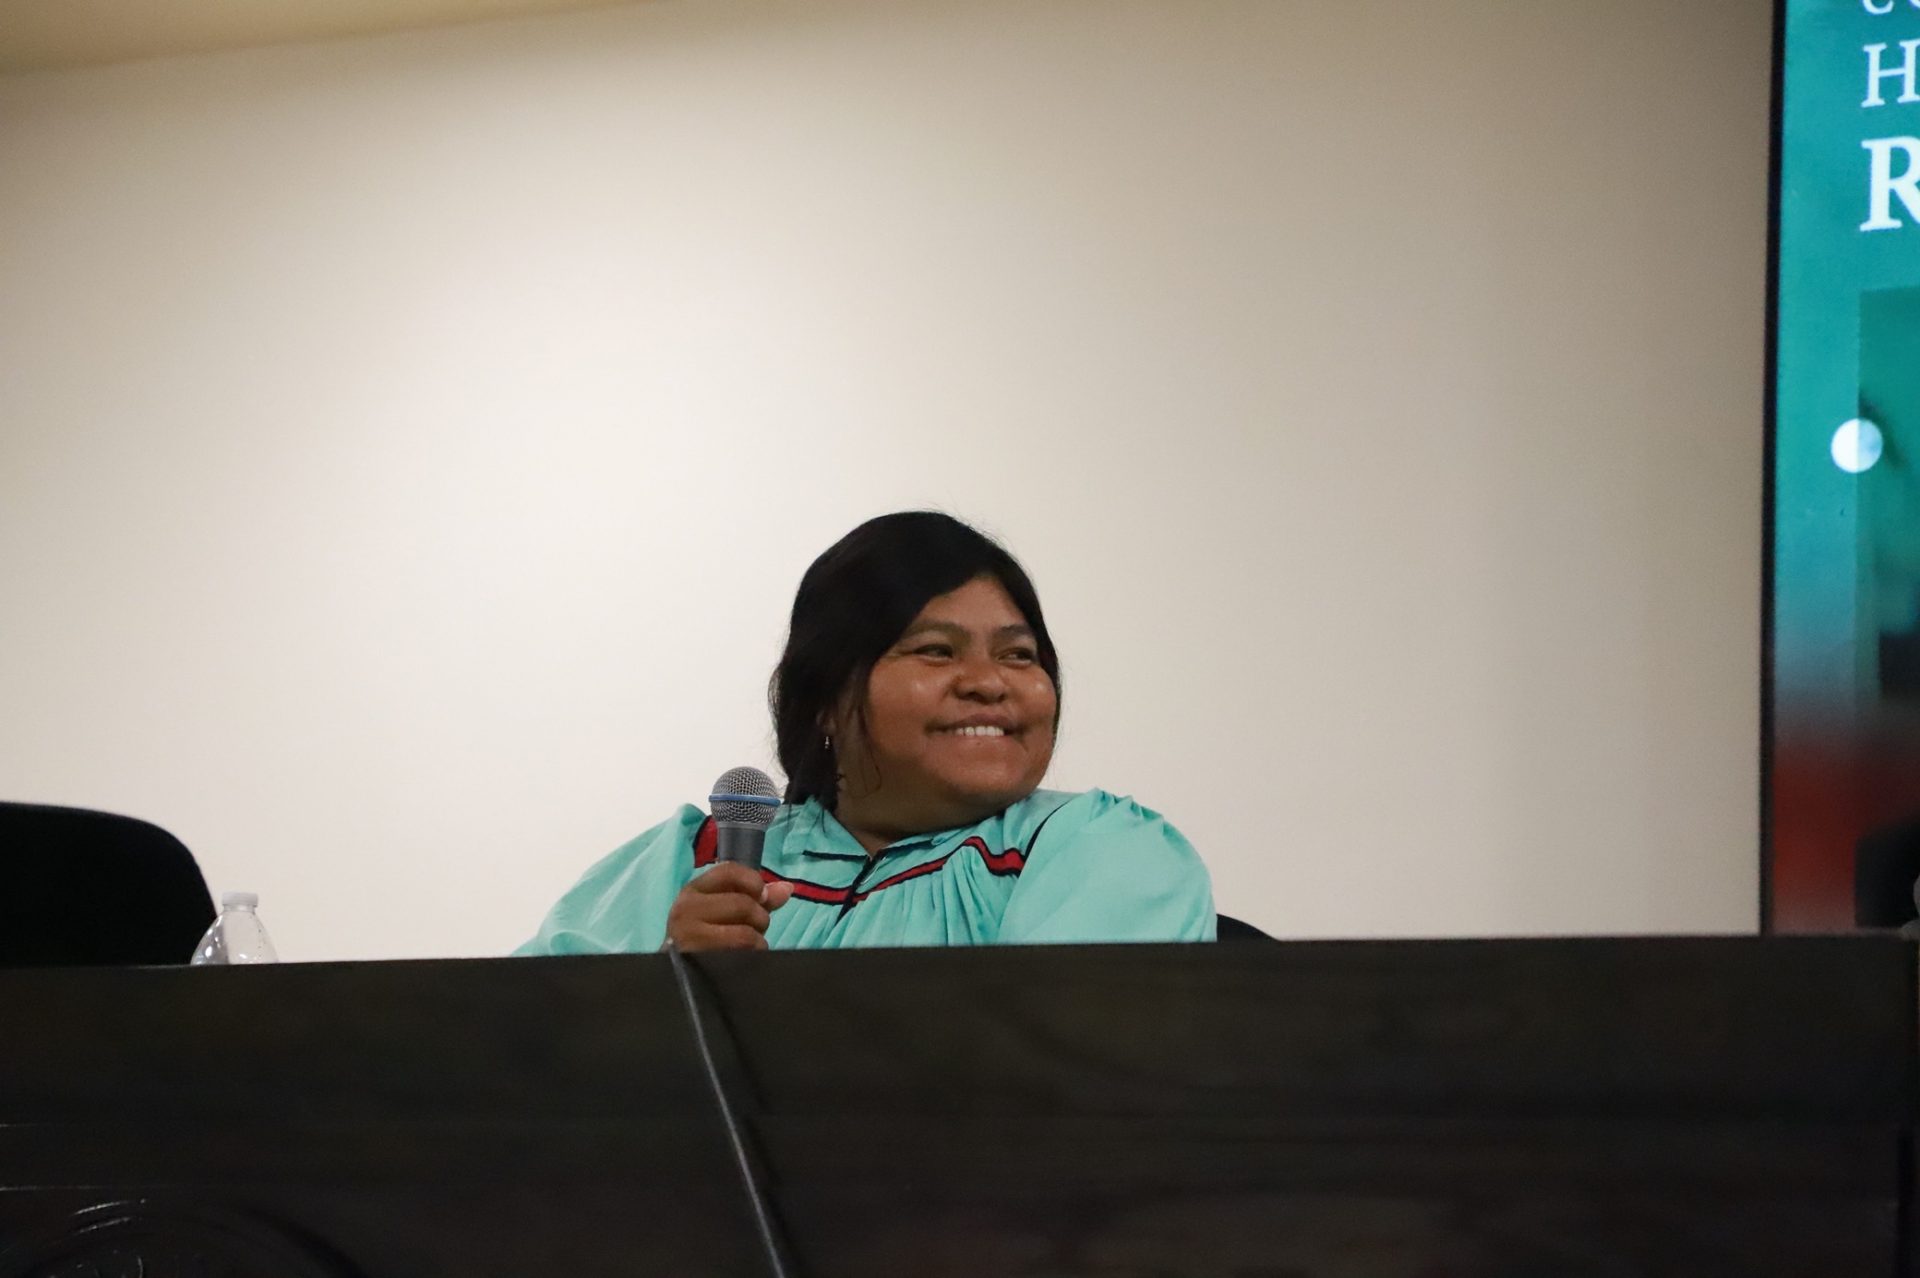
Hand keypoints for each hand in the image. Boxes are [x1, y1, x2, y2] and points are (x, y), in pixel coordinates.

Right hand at [666, 863, 795, 951]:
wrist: (679, 974)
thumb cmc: (707, 937)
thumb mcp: (726, 910)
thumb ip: (756, 898)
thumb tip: (787, 888)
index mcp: (693, 890)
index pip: (728, 871)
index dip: (753, 882)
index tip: (761, 897)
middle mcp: (685, 909)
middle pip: (742, 904)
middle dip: (759, 918)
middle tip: (755, 928)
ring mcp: (688, 937)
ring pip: (744, 932)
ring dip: (757, 940)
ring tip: (749, 945)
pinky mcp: (696, 961)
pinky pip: (741, 953)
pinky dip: (753, 954)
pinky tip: (745, 958)